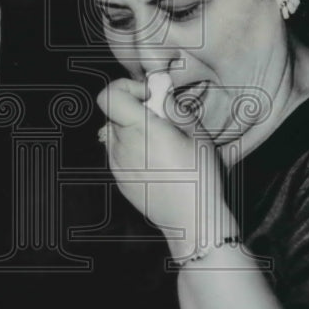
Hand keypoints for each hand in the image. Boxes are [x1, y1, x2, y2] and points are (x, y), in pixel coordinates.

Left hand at [98, 78, 229, 258]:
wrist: (192, 221)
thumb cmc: (200, 177)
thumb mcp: (197, 134)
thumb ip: (174, 108)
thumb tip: (161, 92)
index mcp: (140, 130)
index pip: (109, 96)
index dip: (126, 88)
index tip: (149, 97)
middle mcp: (121, 146)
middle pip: (114, 114)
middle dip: (135, 109)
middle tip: (162, 120)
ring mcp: (117, 165)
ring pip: (115, 134)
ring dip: (132, 130)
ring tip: (161, 143)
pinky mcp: (119, 180)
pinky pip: (118, 154)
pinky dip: (132, 149)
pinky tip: (156, 162)